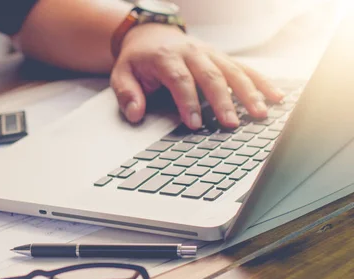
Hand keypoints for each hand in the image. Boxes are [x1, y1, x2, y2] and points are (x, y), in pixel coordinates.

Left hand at [110, 24, 284, 128]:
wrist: (151, 34)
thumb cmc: (138, 60)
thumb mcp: (122, 74)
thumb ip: (127, 94)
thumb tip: (135, 114)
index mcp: (166, 57)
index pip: (180, 80)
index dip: (188, 102)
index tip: (194, 124)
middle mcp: (192, 52)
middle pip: (211, 76)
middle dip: (223, 101)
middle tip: (231, 124)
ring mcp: (210, 53)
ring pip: (233, 71)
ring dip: (249, 93)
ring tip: (260, 113)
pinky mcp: (222, 57)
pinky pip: (244, 69)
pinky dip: (261, 82)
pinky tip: (276, 97)